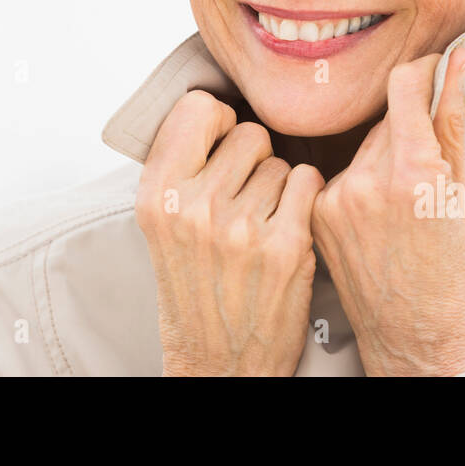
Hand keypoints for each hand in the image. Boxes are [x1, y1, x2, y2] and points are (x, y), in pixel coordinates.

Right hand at [136, 89, 325, 376]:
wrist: (217, 361)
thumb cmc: (193, 285)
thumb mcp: (161, 222)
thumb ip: (180, 165)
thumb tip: (215, 104)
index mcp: (157, 194)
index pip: (198, 107)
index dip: (218, 120)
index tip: (221, 143)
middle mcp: (195, 208)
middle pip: (250, 133)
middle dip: (253, 157)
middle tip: (243, 195)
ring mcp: (243, 228)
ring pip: (281, 162)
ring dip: (278, 186)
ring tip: (260, 223)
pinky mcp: (287, 247)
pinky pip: (307, 182)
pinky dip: (303, 200)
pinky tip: (286, 228)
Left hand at [310, 47, 464, 376]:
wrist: (415, 342)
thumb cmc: (452, 277)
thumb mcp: (462, 198)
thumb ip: (452, 125)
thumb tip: (454, 66)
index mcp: (412, 176)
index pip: (404, 87)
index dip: (423, 71)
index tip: (434, 70)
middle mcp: (365, 183)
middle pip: (386, 122)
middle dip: (409, 131)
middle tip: (428, 168)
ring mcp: (334, 201)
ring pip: (363, 149)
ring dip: (383, 160)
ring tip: (402, 207)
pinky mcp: (316, 217)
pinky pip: (341, 178)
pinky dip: (360, 187)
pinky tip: (375, 221)